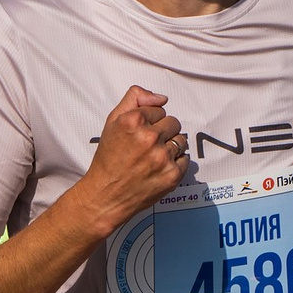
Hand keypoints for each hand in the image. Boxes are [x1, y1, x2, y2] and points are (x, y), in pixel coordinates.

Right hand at [77, 86, 188, 231]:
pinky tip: (159, 168)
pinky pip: (185, 159)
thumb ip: (135, 99)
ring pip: (181, 140)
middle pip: (173, 122)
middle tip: (146, 146)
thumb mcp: (113, 121)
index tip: (139, 133)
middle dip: (162, 132)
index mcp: (133, 121)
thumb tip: (162, 98)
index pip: (159, 109)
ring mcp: (162, 157)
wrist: (107, 194)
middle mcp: (149, 138)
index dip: (149, 121)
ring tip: (152, 157)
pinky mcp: (173, 174)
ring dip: (170, 146)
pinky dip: (175, 162)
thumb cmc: (109, 159)